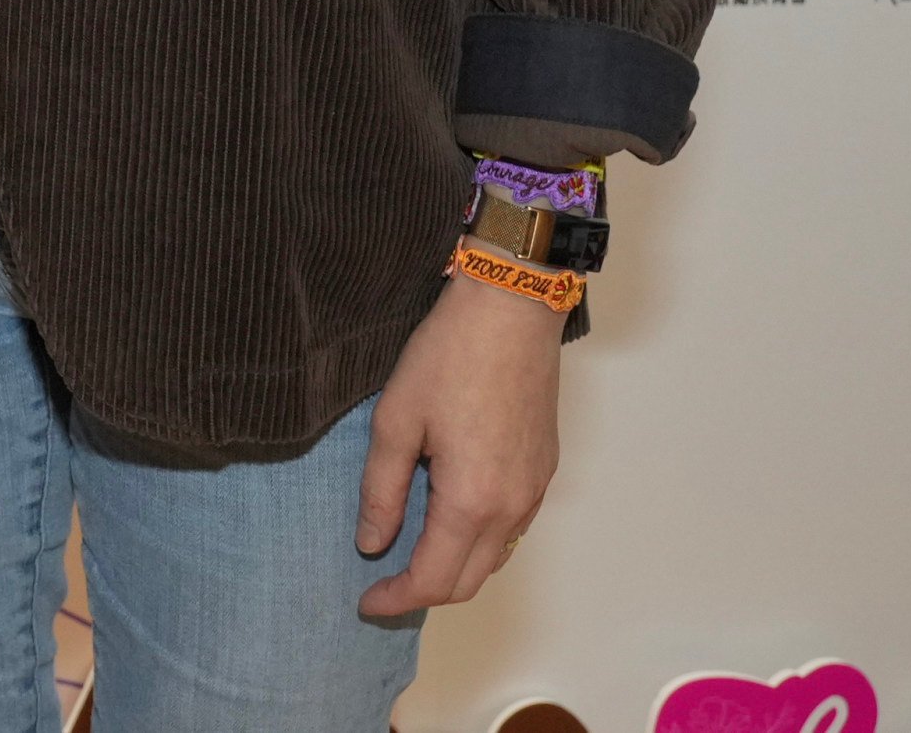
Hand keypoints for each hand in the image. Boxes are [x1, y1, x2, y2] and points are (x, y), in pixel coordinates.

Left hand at [356, 274, 564, 617]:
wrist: (511, 309)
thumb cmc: (448, 356)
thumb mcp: (395, 420)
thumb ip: (381, 490)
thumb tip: (373, 542)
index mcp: (472, 501)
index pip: (434, 579)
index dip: (396, 598)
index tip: (365, 601)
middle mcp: (512, 507)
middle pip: (468, 579)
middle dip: (423, 592)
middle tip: (382, 586)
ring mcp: (535, 490)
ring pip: (494, 557)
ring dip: (453, 568)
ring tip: (410, 554)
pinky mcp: (544, 471)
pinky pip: (512, 528)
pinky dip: (478, 541)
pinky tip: (448, 520)